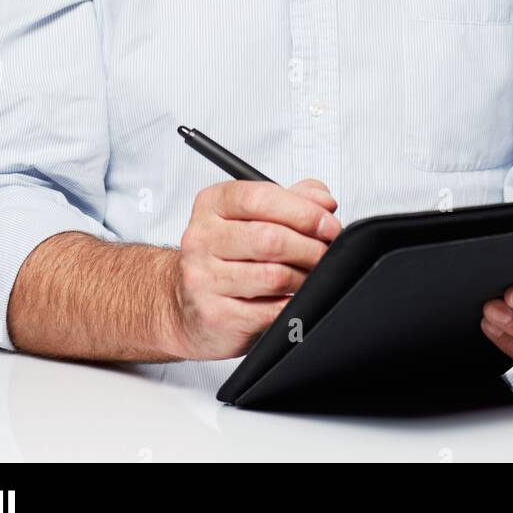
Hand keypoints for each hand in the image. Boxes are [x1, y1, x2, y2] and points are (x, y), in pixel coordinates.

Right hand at [166, 178, 341, 360]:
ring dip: (305, 278)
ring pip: (274, 276)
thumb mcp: (253, 216)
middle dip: (311, 247)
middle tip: (326, 253)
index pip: (261, 198)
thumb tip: (323, 202)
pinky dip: (291, 305)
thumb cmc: (226, 255)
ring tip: (309, 276)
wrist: (184, 303)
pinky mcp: (214, 315)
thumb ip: (293, 199)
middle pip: (270, 238)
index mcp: (212, 204)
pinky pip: (270, 311)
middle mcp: (201, 238)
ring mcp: (203, 278)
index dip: (303, 211)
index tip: (328, 223)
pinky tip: (291, 299)